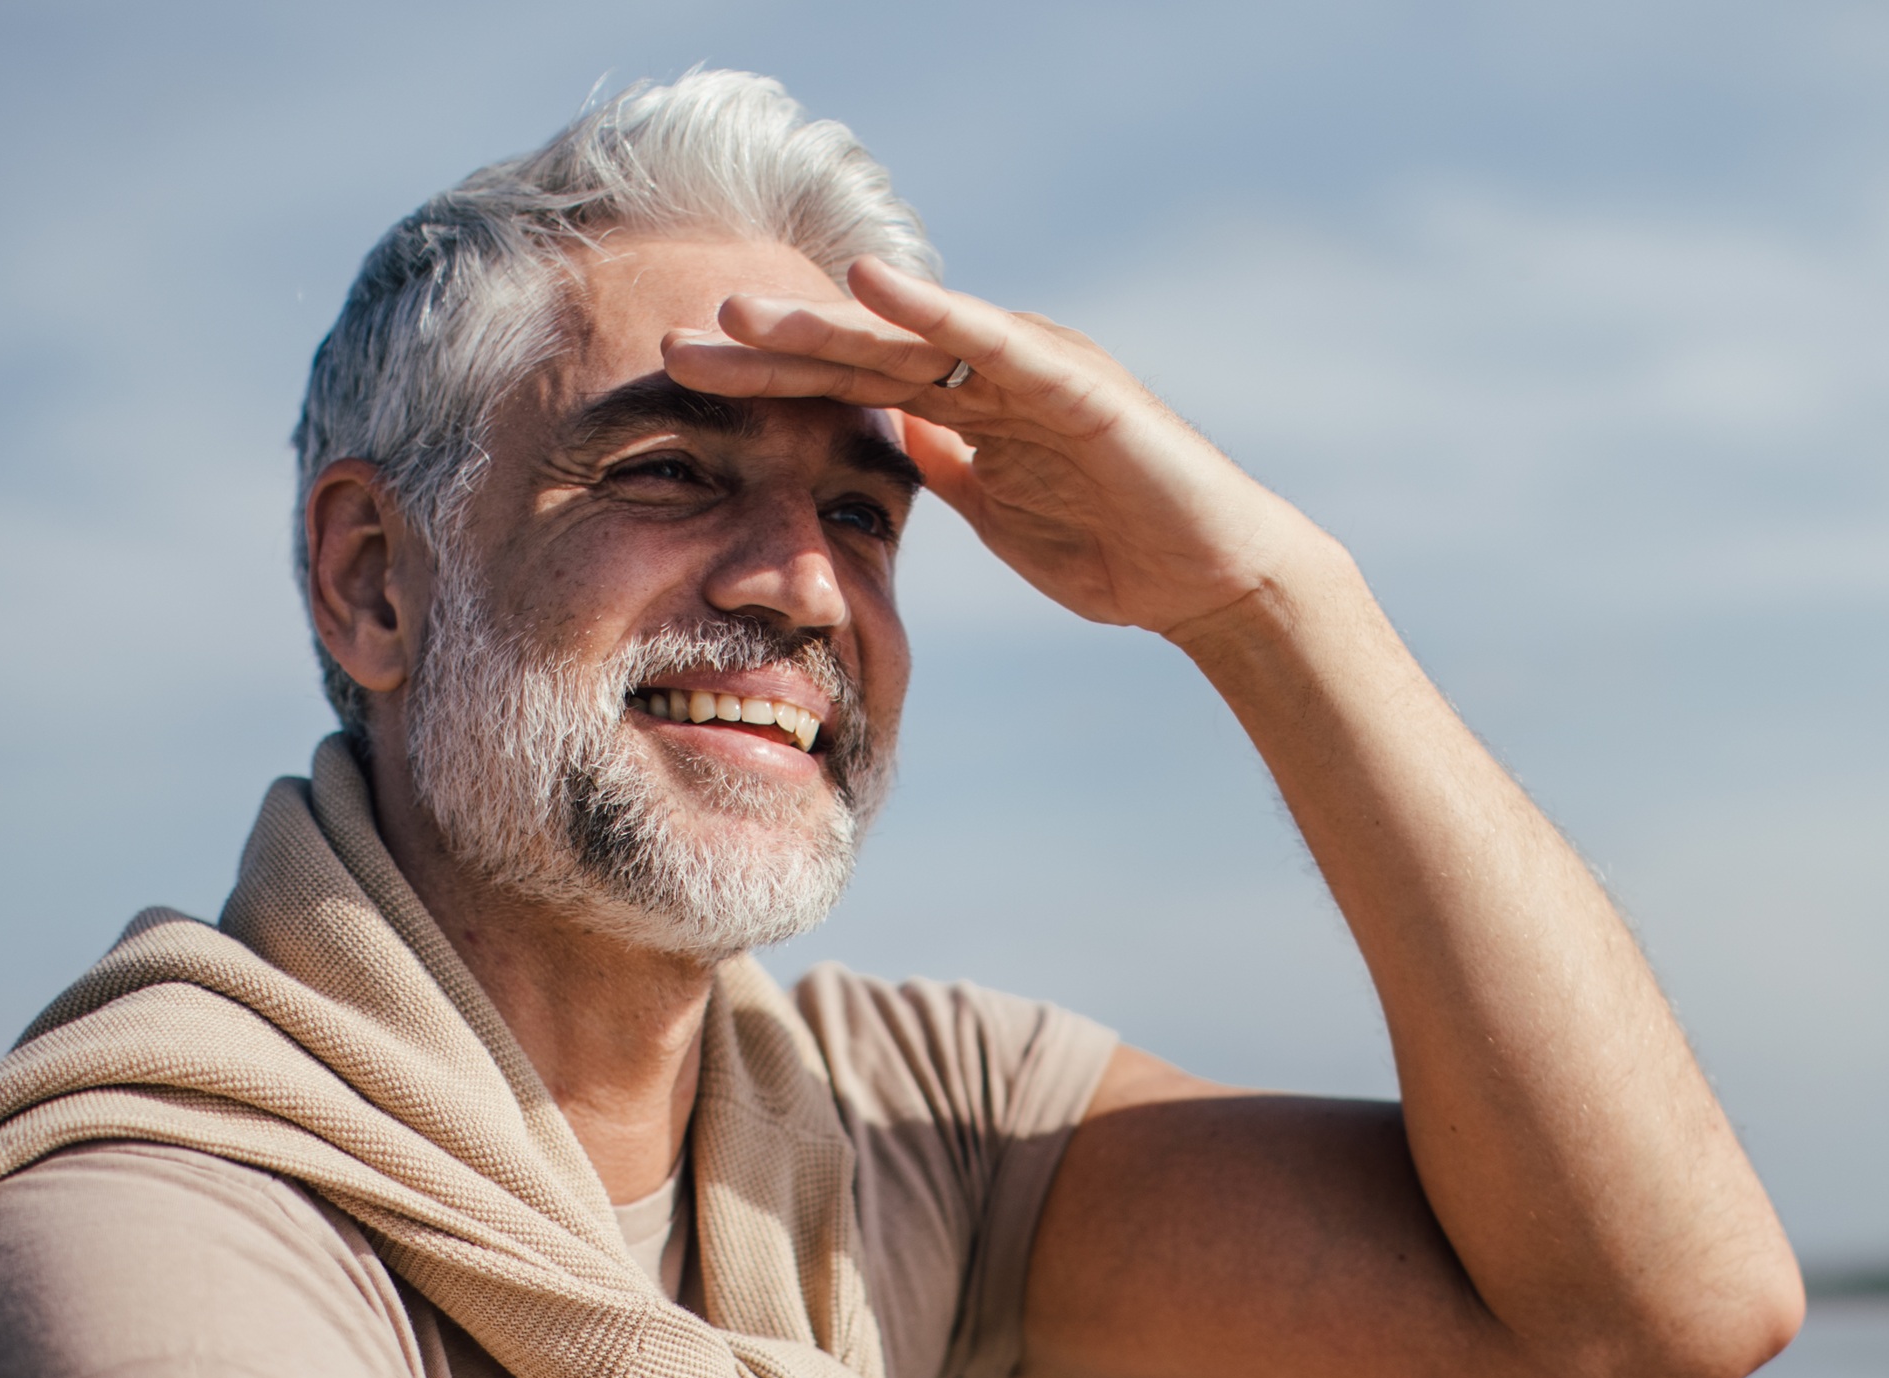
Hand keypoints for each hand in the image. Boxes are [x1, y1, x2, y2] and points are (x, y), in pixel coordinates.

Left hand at [662, 258, 1350, 636]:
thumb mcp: (1002, 516)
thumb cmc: (1119, 553)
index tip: (678, 387)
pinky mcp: (1073, 382)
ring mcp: (1030, 370)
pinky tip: (872, 286)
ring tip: (742, 313)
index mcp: (966, 412)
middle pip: (857, 356)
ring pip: (908, 339)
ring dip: (823, 325)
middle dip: (766, 351)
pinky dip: (933, 310)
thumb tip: (888, 443)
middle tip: (673, 344)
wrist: (1216, 581)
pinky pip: (991, 341)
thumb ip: (949, 470)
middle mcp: (989, 376)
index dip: (765, 386)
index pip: (846, 391)